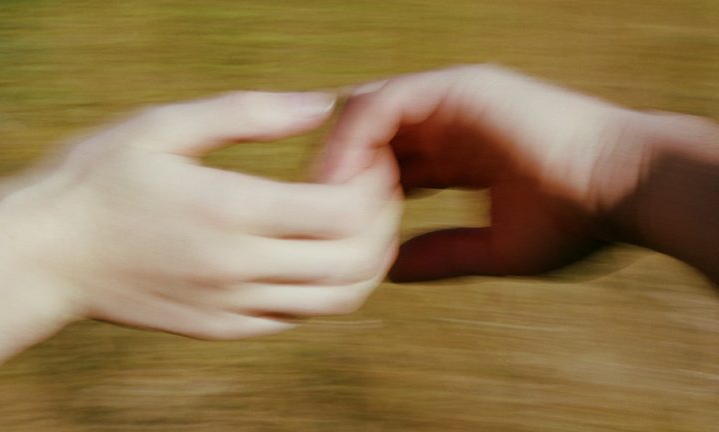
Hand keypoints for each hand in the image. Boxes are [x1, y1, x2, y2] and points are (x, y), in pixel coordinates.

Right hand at [0, 91, 400, 388]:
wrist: (45, 258)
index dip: (372, 186)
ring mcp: (234, 306)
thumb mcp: (166, 126)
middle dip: (383, 223)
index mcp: (230, 212)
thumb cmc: (98, 181)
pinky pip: (300, 318)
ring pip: (337, 301)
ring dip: (367, 263)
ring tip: (359, 224)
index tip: (370, 158)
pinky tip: (317, 254)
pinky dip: (328, 289)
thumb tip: (321, 105)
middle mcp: (239, 268)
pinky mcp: (224, 328)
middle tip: (378, 190)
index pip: (341, 212)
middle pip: (353, 262)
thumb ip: (251, 113)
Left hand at [318, 65, 644, 280]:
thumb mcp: (495, 247)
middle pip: (369, 136)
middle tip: (308, 212)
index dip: (356, 195)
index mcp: (462, 152)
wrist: (625, 190)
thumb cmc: (576, 223)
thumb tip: (389, 272)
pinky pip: (381, 104)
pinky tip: (338, 180)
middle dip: (336, 170)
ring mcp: (452, 99)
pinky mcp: (456, 87)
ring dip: (336, 155)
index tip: (329, 229)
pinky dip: (353, 138)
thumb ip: (441, 254)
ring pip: (365, 113)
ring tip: (316, 200)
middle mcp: (452, 120)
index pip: (390, 165)